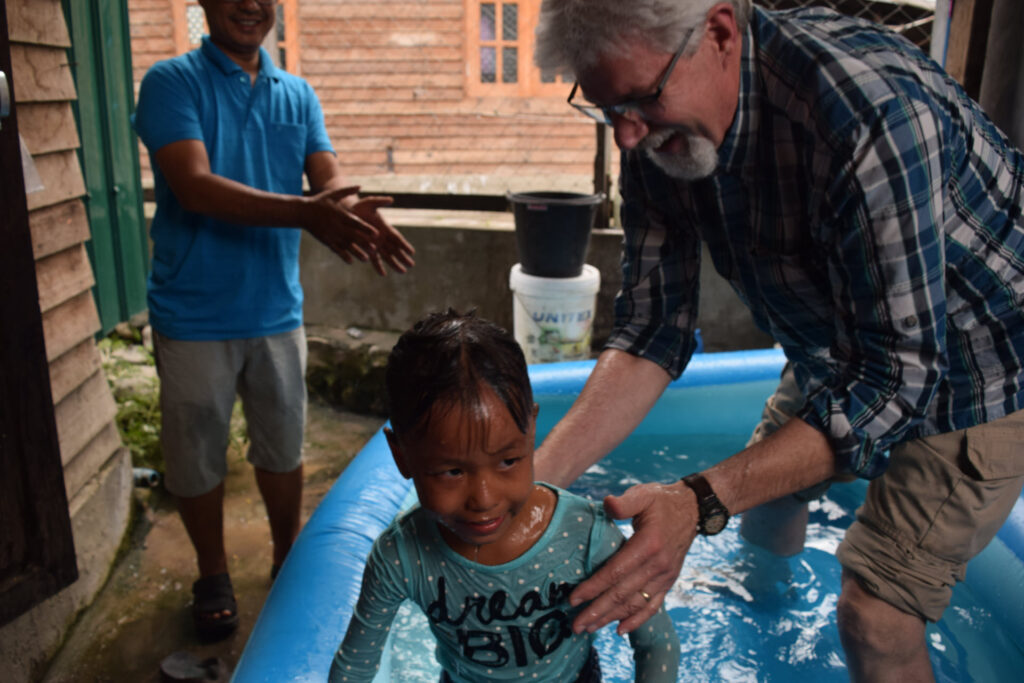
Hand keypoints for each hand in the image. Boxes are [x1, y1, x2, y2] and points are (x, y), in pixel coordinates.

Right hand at [302, 185, 378, 263]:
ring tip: (366, 259)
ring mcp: (330, 234)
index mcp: (339, 215)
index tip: (377, 234)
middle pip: (352, 236)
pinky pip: (335, 249)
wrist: (302, 212)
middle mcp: (336, 226)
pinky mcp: (325, 240)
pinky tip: (351, 261)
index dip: (366, 229)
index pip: (355, 223)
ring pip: (345, 245)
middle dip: (364, 243)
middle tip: (375, 249)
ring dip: (356, 252)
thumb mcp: (332, 194)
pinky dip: (343, 255)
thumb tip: (361, 186)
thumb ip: (346, 191)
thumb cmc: (319, 202)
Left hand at [348, 195, 415, 275]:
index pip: (397, 238)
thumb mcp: (369, 203)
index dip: (404, 245)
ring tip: (403, 272)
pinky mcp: (367, 248)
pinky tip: (383, 274)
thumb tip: (391, 200)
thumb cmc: (360, 208)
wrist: (348, 215)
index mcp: (385, 227)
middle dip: (403, 257)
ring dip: (395, 264)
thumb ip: (380, 202)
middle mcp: (382, 238)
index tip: (412, 252)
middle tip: (412, 265)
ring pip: (387, 256)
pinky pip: (374, 259)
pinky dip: (378, 266)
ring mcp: (375, 244)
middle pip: (395, 249)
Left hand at [570, 480, 696, 634]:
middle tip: (576, 625)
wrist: (693, 509)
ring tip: (590, 628)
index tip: (574, 598)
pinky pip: (653, 606)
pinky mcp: (668, 581)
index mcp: (648, 544)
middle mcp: (657, 565)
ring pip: (635, 604)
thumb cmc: (662, 500)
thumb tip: (607, 504)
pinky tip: (620, 630)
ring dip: (611, 618)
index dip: (594, 587)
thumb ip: (625, 502)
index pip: (616, 571)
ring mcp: (664, 576)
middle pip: (623, 594)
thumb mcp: (644, 494)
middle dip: (597, 611)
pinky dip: (637, 620)